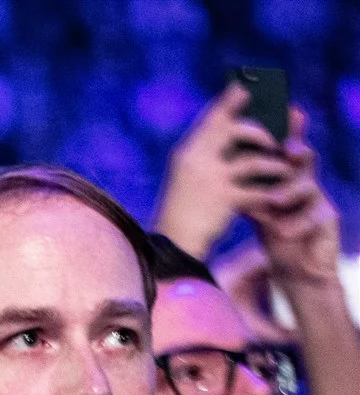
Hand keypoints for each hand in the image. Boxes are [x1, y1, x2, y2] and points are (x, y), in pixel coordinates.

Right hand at [154, 85, 295, 260]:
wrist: (171, 245)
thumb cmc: (182, 211)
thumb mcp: (188, 177)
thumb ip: (208, 154)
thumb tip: (237, 131)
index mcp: (187, 151)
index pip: (213, 117)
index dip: (232, 100)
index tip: (248, 87)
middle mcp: (197, 159)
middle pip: (235, 129)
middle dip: (263, 129)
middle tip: (279, 137)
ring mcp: (210, 179)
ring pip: (253, 160)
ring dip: (274, 165)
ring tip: (286, 170)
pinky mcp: (223, 200)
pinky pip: (257, 190)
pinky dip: (270, 194)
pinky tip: (277, 197)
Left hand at [244, 112, 342, 292]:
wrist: (295, 267)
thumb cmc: (276, 231)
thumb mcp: (258, 207)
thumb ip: (246, 186)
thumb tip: (220, 165)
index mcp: (286, 176)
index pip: (283, 151)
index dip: (283, 133)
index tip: (279, 114)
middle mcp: (304, 183)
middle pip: (304, 160)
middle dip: (296, 150)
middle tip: (286, 150)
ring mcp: (318, 200)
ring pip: (309, 187)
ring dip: (290, 191)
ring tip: (273, 200)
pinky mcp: (326, 221)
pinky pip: (316, 218)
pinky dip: (296, 224)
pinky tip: (283, 231)